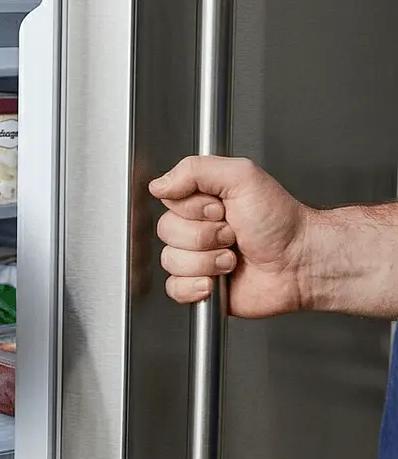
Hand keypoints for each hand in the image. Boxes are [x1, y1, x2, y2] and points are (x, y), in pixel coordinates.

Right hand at [149, 156, 310, 317]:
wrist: (300, 263)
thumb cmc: (281, 222)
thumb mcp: (242, 176)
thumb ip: (195, 169)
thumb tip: (158, 184)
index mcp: (202, 200)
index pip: (169, 202)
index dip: (194, 209)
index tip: (222, 209)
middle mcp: (197, 228)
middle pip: (167, 231)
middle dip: (204, 236)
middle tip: (233, 235)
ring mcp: (197, 258)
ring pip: (170, 261)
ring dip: (206, 261)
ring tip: (233, 258)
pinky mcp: (199, 287)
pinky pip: (173, 288)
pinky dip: (194, 286)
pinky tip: (216, 281)